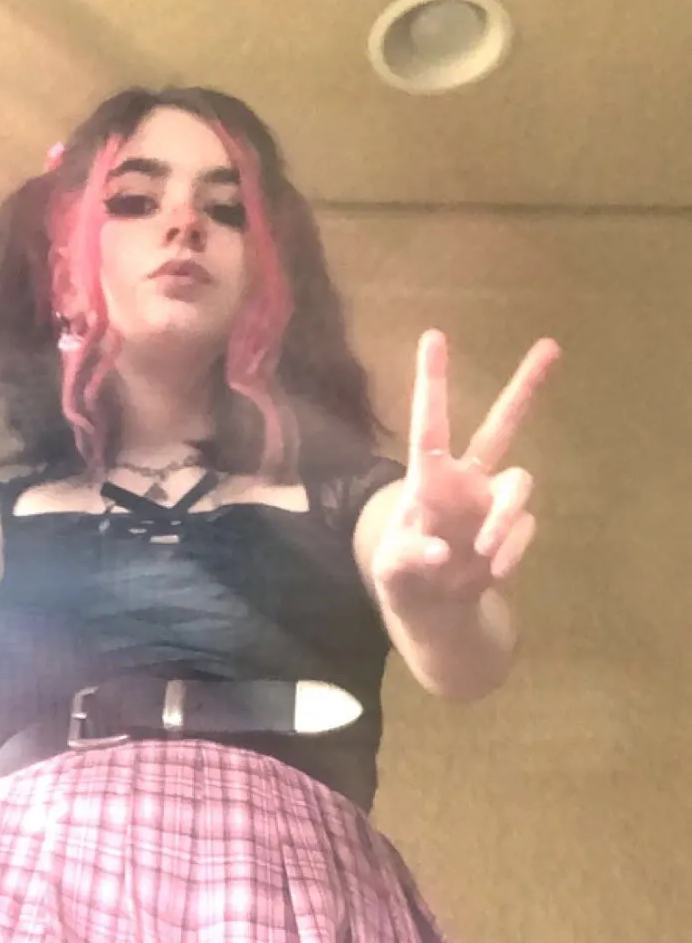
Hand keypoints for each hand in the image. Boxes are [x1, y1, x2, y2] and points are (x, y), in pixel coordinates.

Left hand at [370, 330, 559, 617]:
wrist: (434, 606)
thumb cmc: (404, 576)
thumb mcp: (392, 570)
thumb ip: (409, 557)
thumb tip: (441, 551)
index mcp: (429, 479)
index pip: (429, 426)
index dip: (431, 383)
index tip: (433, 336)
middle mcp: (466, 480)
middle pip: (501, 426)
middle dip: (524, 388)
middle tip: (551, 346)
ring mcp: (492, 503)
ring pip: (520, 483)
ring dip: (506, 516)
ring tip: (484, 550)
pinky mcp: (511, 530)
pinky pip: (524, 528)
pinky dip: (511, 549)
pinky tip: (493, 571)